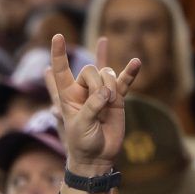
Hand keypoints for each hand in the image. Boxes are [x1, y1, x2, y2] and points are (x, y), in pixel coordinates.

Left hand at [43, 34, 139, 175]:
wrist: (98, 156)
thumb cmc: (82, 142)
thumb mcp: (81, 124)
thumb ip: (92, 105)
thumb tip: (108, 93)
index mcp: (68, 95)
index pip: (61, 70)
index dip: (59, 54)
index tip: (58, 36)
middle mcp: (83, 90)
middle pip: (91, 70)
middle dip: (97, 83)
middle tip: (101, 102)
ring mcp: (101, 92)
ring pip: (107, 74)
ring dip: (111, 86)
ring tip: (110, 104)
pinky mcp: (117, 97)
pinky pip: (124, 81)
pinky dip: (130, 72)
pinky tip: (136, 62)